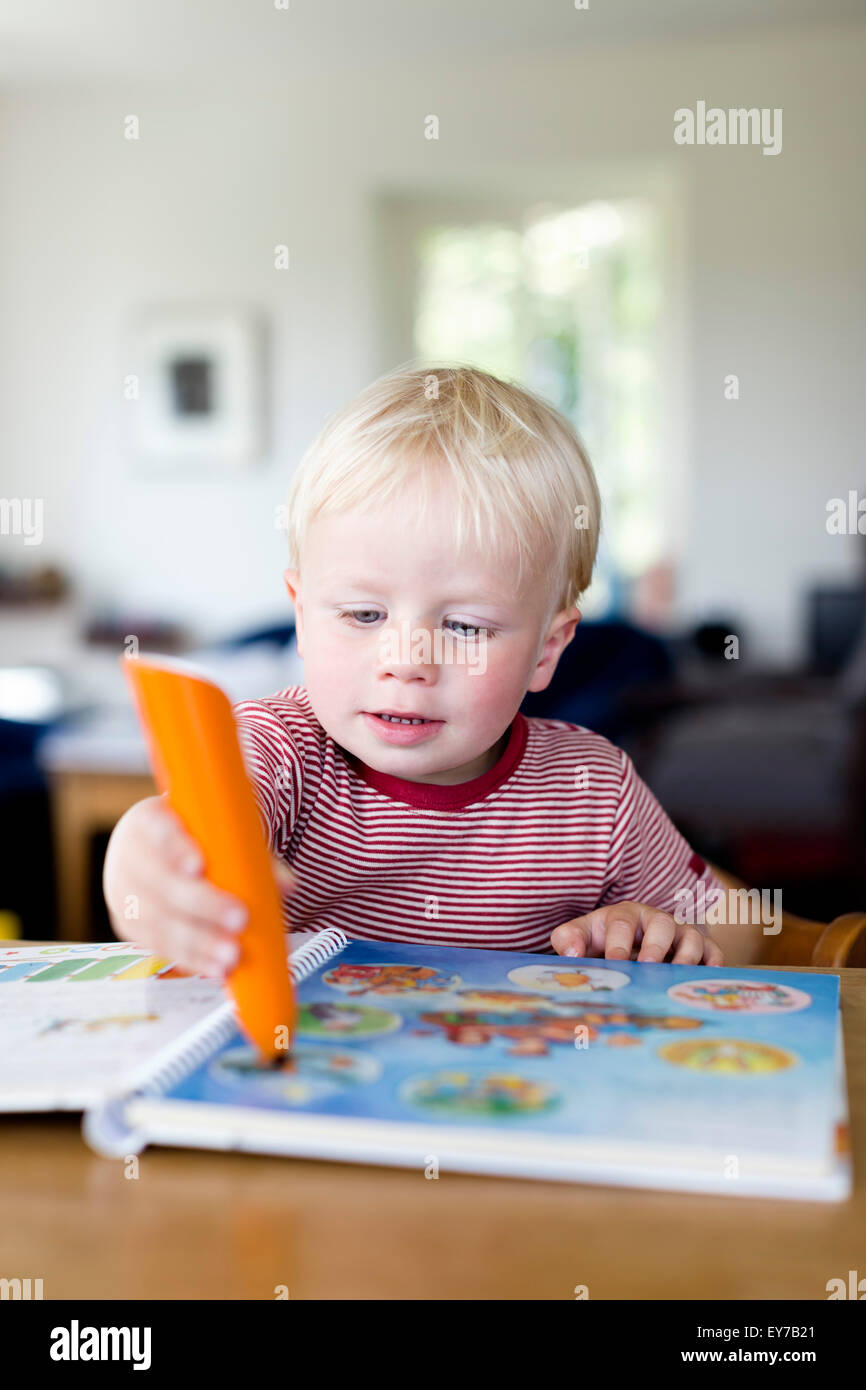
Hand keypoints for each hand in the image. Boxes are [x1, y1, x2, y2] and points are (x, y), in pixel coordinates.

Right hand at [102, 794, 295, 977]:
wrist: (161, 851)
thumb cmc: (198, 836)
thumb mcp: (221, 830)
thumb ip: (252, 852)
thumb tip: (288, 885)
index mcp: (148, 820)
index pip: (155, 828)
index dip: (173, 847)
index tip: (199, 865)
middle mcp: (129, 856)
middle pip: (160, 883)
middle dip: (201, 904)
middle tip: (239, 918)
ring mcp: (124, 893)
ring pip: (158, 921)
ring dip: (198, 942)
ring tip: (232, 955)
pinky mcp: (131, 925)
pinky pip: (159, 945)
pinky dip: (191, 958)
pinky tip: (217, 968)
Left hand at [550, 901, 723, 964]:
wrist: (631, 942)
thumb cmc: (604, 940)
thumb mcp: (583, 935)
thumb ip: (569, 939)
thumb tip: (572, 954)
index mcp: (625, 915)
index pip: (622, 923)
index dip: (618, 942)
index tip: (613, 963)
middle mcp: (656, 921)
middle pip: (662, 924)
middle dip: (656, 946)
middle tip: (648, 968)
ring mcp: (681, 933)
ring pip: (692, 937)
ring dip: (687, 956)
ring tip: (677, 976)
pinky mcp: (702, 949)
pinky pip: (714, 953)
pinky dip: (713, 965)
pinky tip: (705, 983)